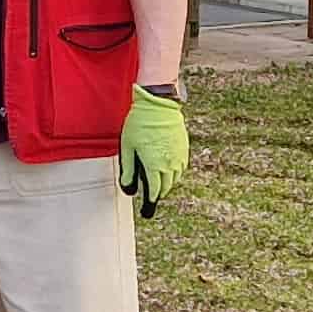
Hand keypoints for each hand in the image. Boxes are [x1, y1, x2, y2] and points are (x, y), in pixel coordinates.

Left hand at [119, 85, 190, 217]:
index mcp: (154, 166)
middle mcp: (169, 164)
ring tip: (159, 182)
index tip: (147, 206)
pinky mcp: (184, 147)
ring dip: (167, 182)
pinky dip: (174, 171)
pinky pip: (181, 166)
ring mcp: (179, 156)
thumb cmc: (140, 124)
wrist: (159, 105)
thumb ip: (128, 170)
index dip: (151, 200)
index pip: (155, 190)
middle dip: (159, 192)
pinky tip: (167, 168)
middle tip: (152, 195)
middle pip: (166, 186)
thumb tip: (128, 187)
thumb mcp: (128, 148)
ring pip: (175, 177)